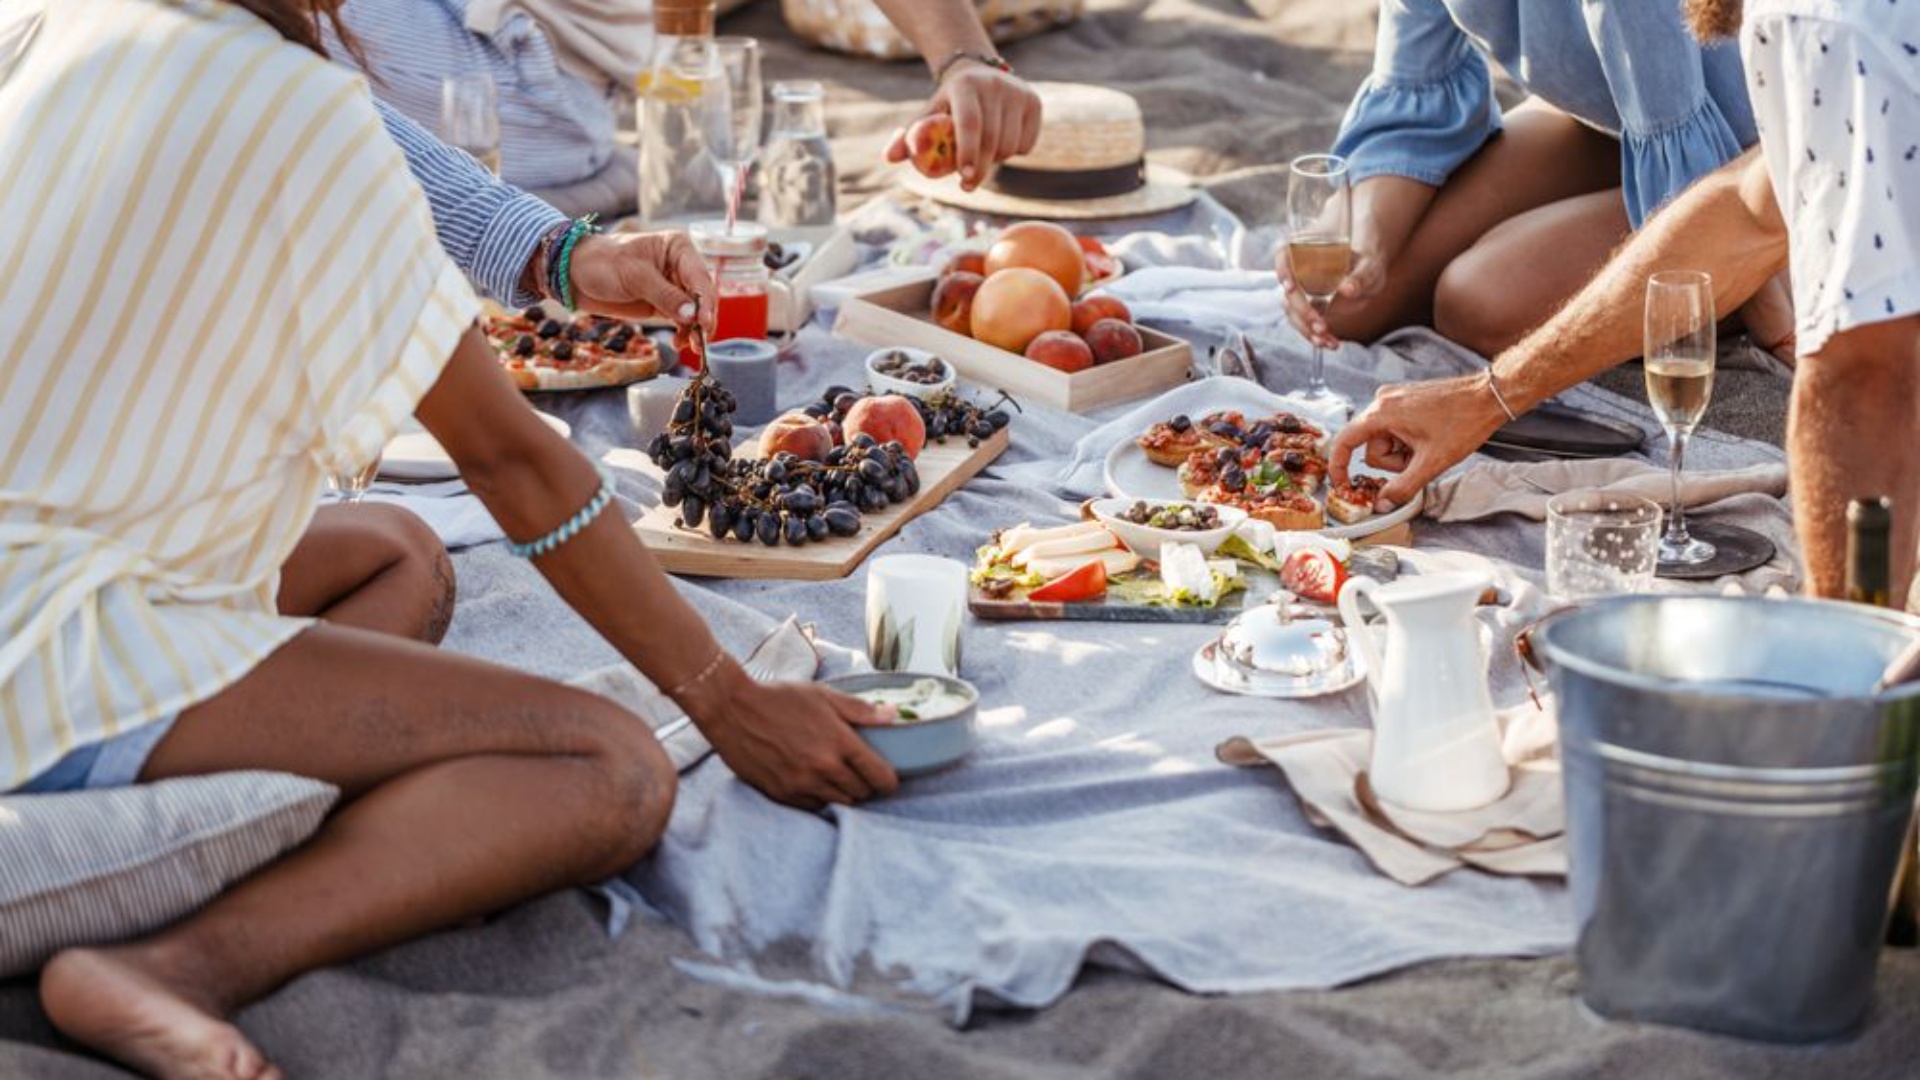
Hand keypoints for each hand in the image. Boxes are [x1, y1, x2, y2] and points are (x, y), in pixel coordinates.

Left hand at [568, 230, 714, 355]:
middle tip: (700, 340)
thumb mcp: (635, 276)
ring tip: (691, 346)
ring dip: (695, 329)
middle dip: (703, 319)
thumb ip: (665, 296)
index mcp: (678, 249)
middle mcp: (680, 266)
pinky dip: (683, 332)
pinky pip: (682, 320)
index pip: (700, 277)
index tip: (704, 323)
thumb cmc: (602, 262)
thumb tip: (692, 315)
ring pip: (695, 311)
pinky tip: (680, 342)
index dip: (706, 302)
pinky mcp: (664, 304)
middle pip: (703, 296)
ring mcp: (673, 286)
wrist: (574, 275)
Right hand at [695, 678, 900, 809]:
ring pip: (839, 803)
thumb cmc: (778, 698)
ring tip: (836, 777)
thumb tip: (893, 716)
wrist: (732, 709)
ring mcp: (802, 783)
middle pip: (861, 794)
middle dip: (865, 786)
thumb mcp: (822, 695)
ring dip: (843, 794)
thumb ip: (860, 710)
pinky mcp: (782, 794)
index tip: (886, 778)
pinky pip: (813, 807)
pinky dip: (819, 798)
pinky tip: (814, 782)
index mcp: (839, 741)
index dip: (888, 780)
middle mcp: (823, 767)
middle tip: (859, 774)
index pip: (880, 776)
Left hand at [886, 62, 1041, 189]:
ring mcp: (1018, 92)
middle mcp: (994, 85)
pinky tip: (1001, 141)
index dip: (967, 152)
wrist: (978, 73)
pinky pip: (1026, 144)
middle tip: (967, 185)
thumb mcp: (927, 115)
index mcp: (965, 86)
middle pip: (991, 140)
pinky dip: (1013, 153)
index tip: (964, 177)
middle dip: (980, 169)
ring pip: (1010, 146)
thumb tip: (889, 158)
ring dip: (995, 161)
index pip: (970, 123)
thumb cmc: (948, 103)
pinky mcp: (1035, 102)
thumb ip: (909, 136)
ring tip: (982, 153)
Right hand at [1275, 237, 1385, 350]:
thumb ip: (1360, 277)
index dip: (1283, 271)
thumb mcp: (1369, 267)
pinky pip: (1304, 323)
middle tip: (1322, 326)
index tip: (1291, 287)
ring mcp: (1301, 293)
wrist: (1369, 273)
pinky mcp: (1308, 309)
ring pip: (1293, 313)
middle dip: (1302, 313)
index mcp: (1307, 252)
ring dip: (1307, 330)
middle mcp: (1298, 273)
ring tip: (1328, 342)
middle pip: (1288, 293)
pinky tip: (1331, 343)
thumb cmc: (1369, 261)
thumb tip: (1345, 290)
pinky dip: (1315, 335)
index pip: (1284, 256)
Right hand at [1327, 375, 1508, 509]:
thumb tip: (1383, 504)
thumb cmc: (1464, 421)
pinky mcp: (1405, 400)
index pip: (1346, 441)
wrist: (1489, 396)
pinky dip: (1407, 441)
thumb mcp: (1432, 463)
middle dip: (1393, 462)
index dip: (1339, 466)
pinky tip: (1428, 439)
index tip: (1341, 484)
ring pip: (1384, 440)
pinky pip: (1394, 429)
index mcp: (1382, 412)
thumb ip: (1403, 488)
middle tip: (1418, 460)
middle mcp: (1383, 401)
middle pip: (1371, 446)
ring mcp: (1394, 399)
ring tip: (1428, 448)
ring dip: (1402, 452)